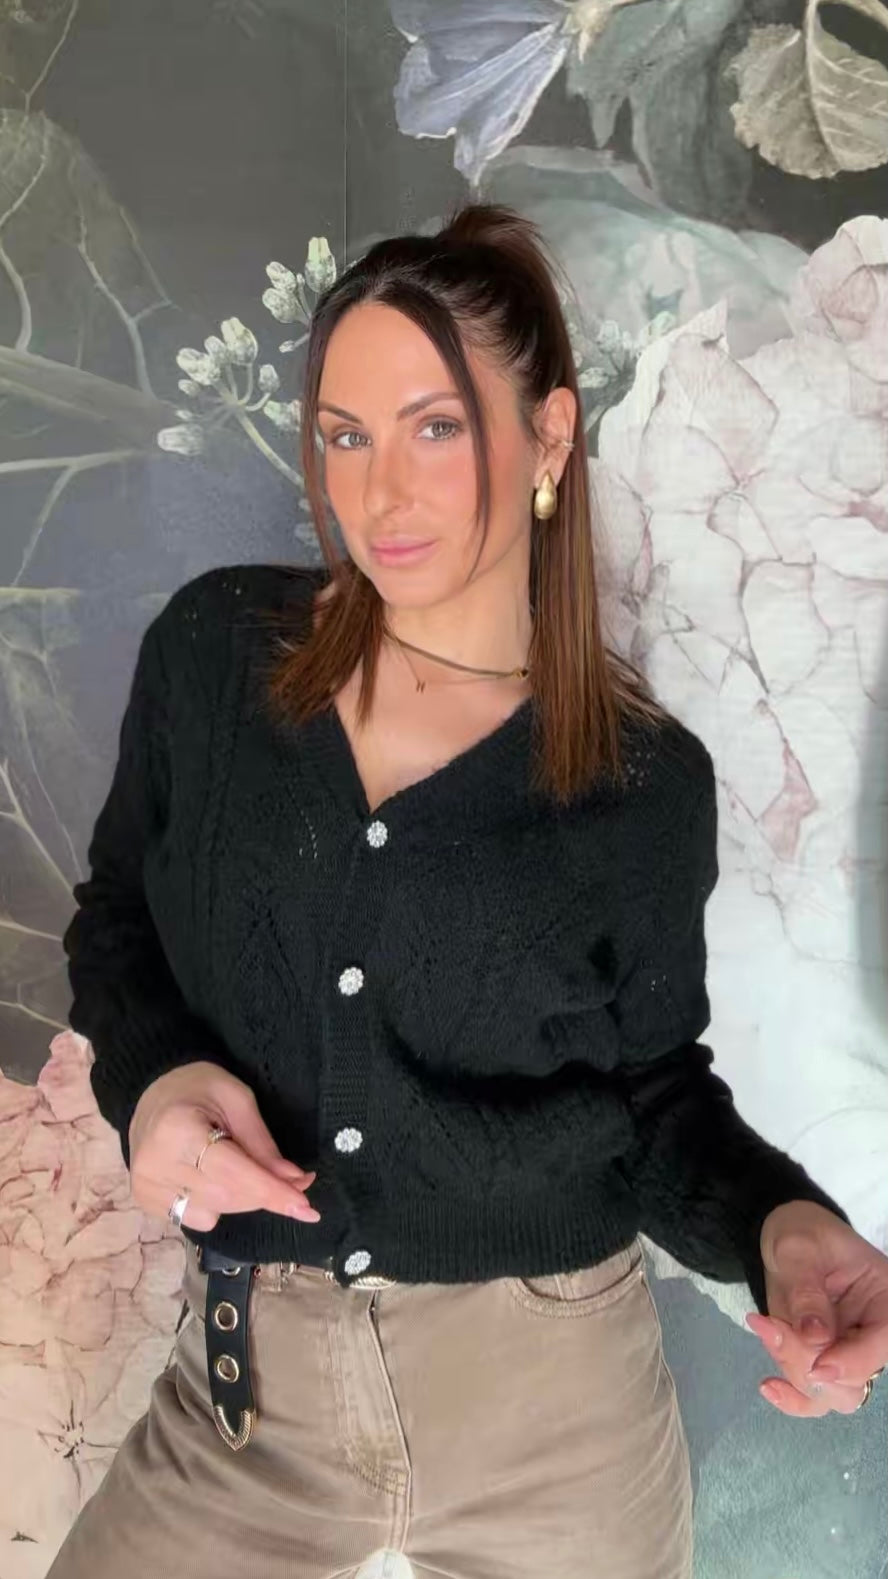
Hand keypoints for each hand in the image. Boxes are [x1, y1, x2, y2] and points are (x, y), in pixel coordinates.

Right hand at [128, 1062, 320, 1230]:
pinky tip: (214, 1178)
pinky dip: (218, 1205)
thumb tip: (293, 1180)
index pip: (233, 1174)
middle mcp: (155, 1165)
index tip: (306, 1208)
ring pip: (215, 1213)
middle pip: (227, 1197)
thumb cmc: (198, 1087)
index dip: (271, 1192)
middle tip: (295, 1183)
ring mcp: (146, 1187)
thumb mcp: (237, 1099)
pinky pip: (197, 1219)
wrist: (151, 1092)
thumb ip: (262, 1143)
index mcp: (178, 1131)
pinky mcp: (145, 1200)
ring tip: (242, 1167)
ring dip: (243, 1200)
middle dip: (265, 1193)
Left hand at [746, 1199, 887, 1416]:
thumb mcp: (799, 1249)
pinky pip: (815, 1398)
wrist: (784, 1239)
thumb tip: (815, 1338)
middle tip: (770, 1326)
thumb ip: (807, 1291)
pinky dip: (791, 1397)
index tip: (816, 1366)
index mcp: (884, 1300)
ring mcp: (848, 1353)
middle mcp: (873, 1334)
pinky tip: (769, 1386)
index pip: (882, 1344)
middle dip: (808, 1361)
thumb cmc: (801, 1233)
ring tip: (764, 1327)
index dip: (852, 1362)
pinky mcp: (823, 1363)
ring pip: (831, 1394)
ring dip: (793, 1369)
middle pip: (855, 1379)